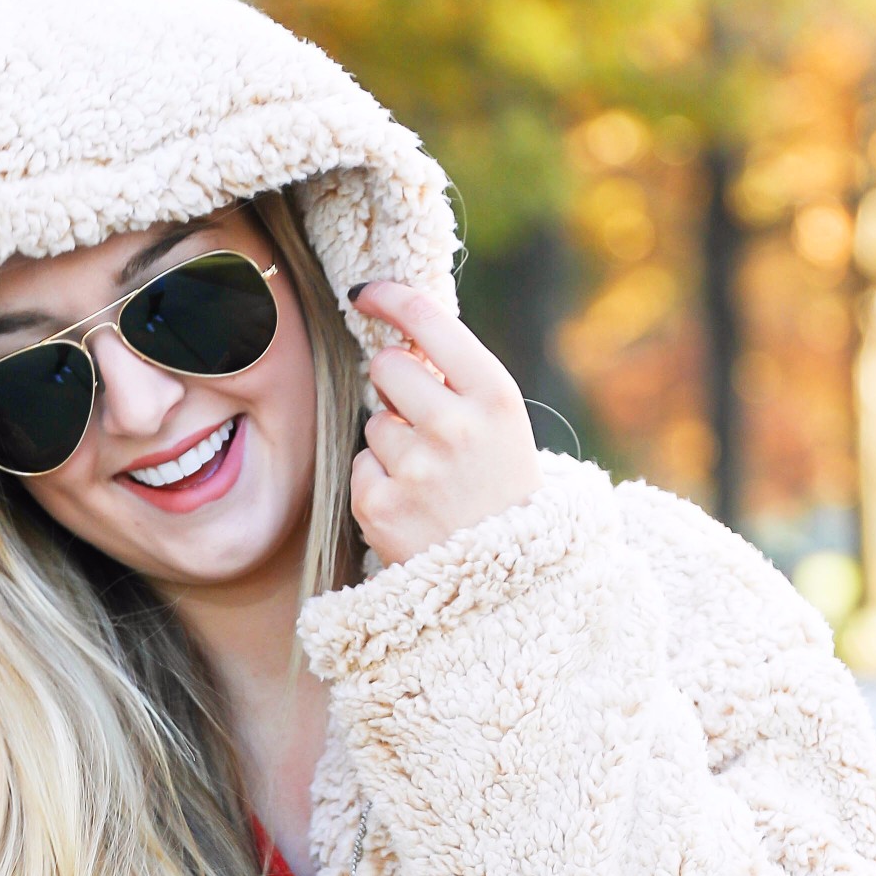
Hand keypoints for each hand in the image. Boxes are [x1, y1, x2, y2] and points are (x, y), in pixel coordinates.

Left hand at [348, 284, 541, 568]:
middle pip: (386, 367)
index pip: (426, 321)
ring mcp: (416, 468)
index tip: (366, 294)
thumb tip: (397, 332)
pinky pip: (362, 466)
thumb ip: (458, 377)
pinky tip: (416, 505)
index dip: (388, 298)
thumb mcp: (502, 423)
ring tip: (432, 479)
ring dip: (393, 444)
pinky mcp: (381, 505)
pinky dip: (380, 483)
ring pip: (374, 422)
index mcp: (495, 395)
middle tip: (425, 421)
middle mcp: (455, 426)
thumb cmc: (502, 488)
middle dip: (395, 385)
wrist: (512, 581)